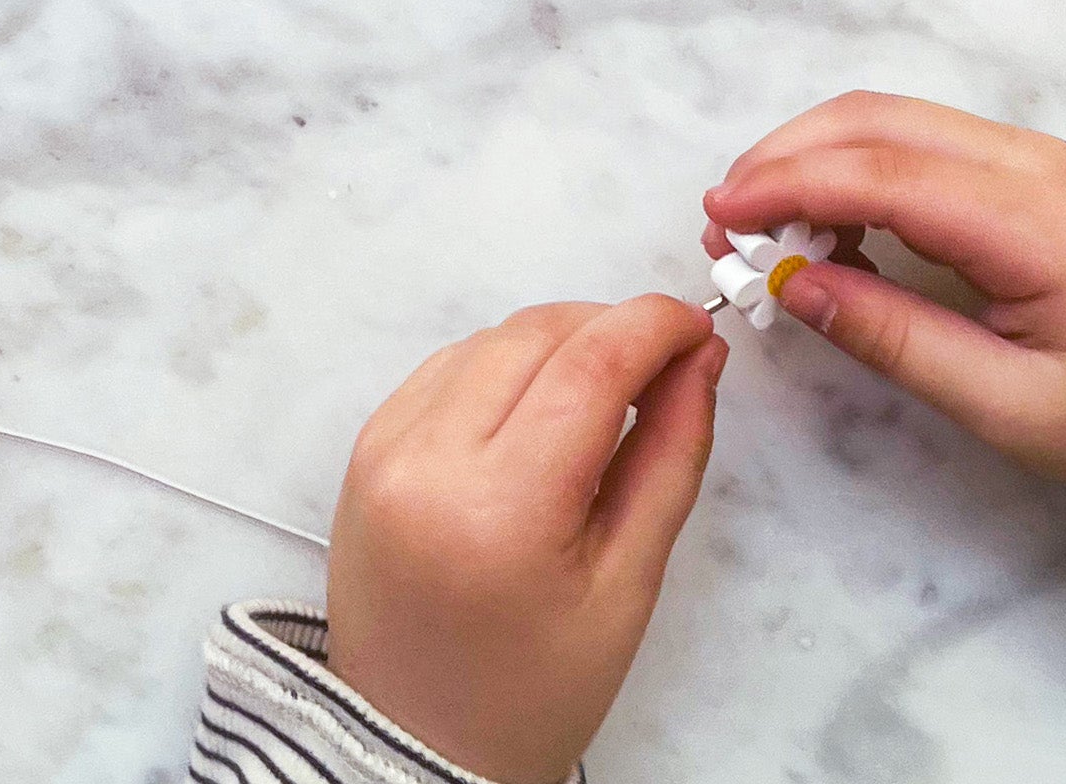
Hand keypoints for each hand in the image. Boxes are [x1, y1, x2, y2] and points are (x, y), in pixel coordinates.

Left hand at [327, 296, 724, 783]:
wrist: (416, 742)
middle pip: (537, 336)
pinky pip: (448, 366)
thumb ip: (669, 457)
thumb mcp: (628, 585)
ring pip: (492, 339)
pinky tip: (538, 410)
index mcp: (499, 510)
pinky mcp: (367, 445)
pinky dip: (504, 367)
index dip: (653, 325)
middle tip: (664, 365)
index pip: (588, 366)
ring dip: (558, 345)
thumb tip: (697, 357)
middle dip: (611, 329)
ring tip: (605, 398)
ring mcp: (386, 448)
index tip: (696, 324)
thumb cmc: (533, 687)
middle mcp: (427, 461)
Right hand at [702, 92, 1065, 491]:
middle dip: (782, 159)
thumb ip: (893, 339)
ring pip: (885, 118)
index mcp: (1032, 220)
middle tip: (721, 224)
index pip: (882, 171)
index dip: (789, 184)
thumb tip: (790, 285)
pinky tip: (823, 227)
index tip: (719, 216)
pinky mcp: (1016, 165)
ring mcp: (1025, 153)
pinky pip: (911, 139)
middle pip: (873, 120)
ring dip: (808, 156)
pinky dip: (848, 165)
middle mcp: (1027, 160)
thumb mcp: (1003, 406)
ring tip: (758, 229)